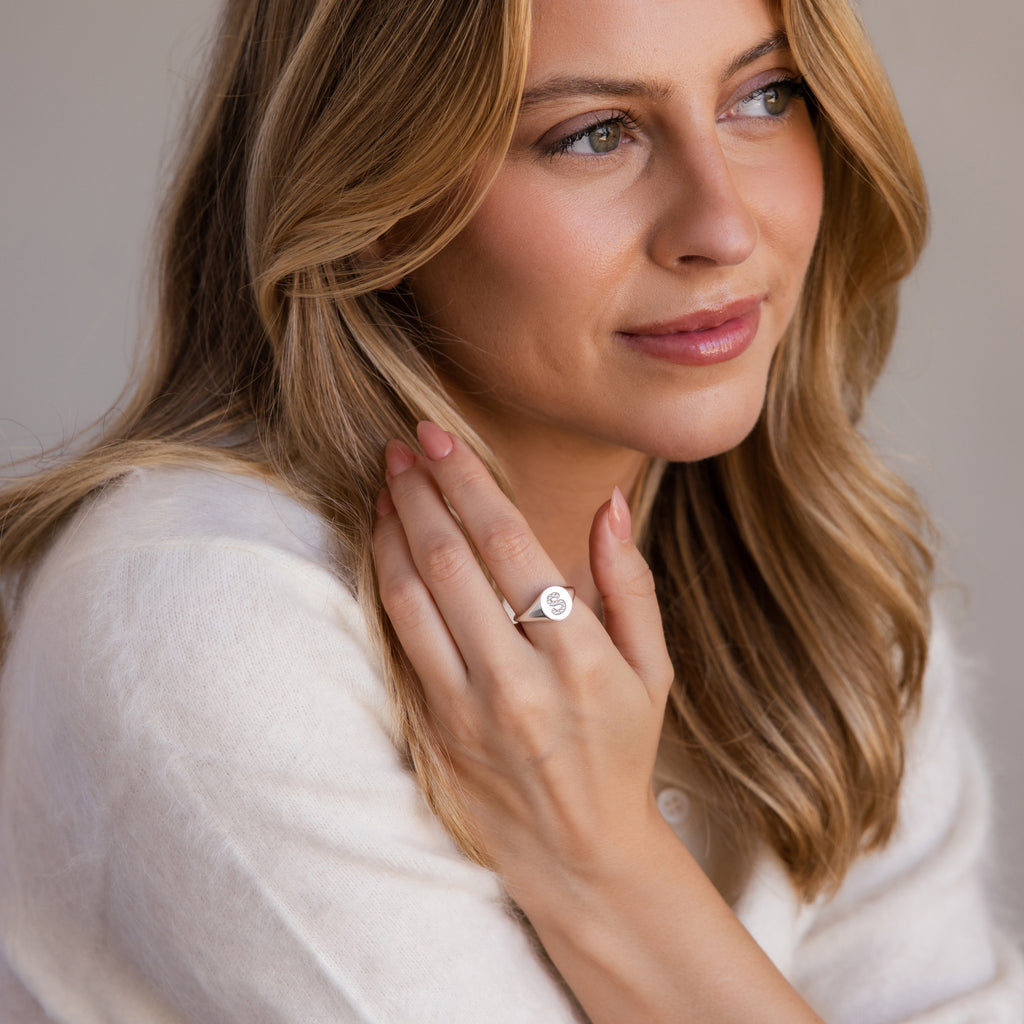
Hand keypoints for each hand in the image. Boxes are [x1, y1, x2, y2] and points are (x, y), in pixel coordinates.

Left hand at [371, 422, 674, 894]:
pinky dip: (384, 582)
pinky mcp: (433, 730)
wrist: (579, 853)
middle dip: (419, 490)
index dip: (467, 481)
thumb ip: (630, 584)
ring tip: (386, 483)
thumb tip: (611, 505)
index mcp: (579, 657)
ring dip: (391, 529)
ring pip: (411, 597)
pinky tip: (382, 546)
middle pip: (449, 560)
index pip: (508, 545)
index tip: (440, 436)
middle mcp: (516, 680)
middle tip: (401, 444)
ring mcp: (466, 708)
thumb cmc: (622, 751)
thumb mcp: (653, 670)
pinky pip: (397, 641)